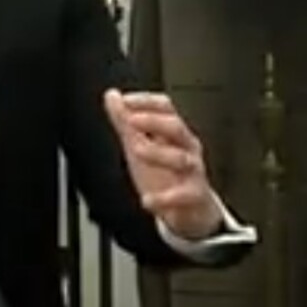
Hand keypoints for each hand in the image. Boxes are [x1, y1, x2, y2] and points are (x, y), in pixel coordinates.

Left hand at [104, 89, 221, 238]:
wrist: (192, 210)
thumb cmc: (167, 176)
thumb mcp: (142, 145)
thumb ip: (126, 122)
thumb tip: (112, 96)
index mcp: (174, 133)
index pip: (165, 108)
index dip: (147, 102)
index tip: (126, 100)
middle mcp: (187, 148)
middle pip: (176, 128)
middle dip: (154, 121)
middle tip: (132, 120)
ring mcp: (192, 172)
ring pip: (181, 158)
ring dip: (158, 153)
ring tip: (137, 150)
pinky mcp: (194, 196)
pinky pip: (182, 195)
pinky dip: (164, 198)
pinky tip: (147, 200)